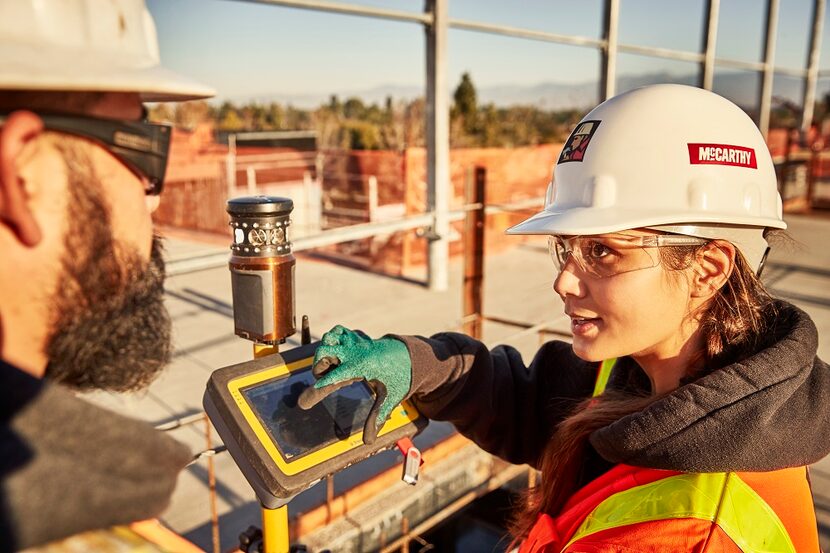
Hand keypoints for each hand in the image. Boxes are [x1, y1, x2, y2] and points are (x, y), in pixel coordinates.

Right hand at [297, 325, 411, 444]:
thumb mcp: (390, 398)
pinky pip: (339, 331)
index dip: (318, 389)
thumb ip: (377, 418)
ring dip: (326, 351)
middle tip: (325, 379)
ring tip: (332, 365)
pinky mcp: (357, 337)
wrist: (411, 356)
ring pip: (330, 337)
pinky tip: (339, 354)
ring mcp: (356, 342)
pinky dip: (334, 340)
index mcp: (362, 366)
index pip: (333, 377)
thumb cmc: (400, 376)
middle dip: (319, 366)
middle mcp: (356, 351)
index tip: (304, 402)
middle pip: (325, 351)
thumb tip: (368, 441)